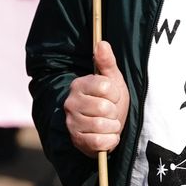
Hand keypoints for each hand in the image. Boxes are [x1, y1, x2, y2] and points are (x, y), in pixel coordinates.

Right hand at [64, 40, 129, 156]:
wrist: (106, 127)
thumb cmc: (109, 101)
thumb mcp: (112, 79)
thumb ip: (107, 62)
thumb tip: (102, 43)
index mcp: (79, 85)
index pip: (105, 87)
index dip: (115, 93)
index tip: (112, 96)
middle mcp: (71, 103)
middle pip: (104, 108)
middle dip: (114, 112)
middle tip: (110, 112)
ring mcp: (72, 123)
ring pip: (102, 125)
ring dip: (113, 127)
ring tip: (109, 123)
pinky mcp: (77, 141)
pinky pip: (100, 142)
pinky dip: (110, 141)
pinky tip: (107, 136)